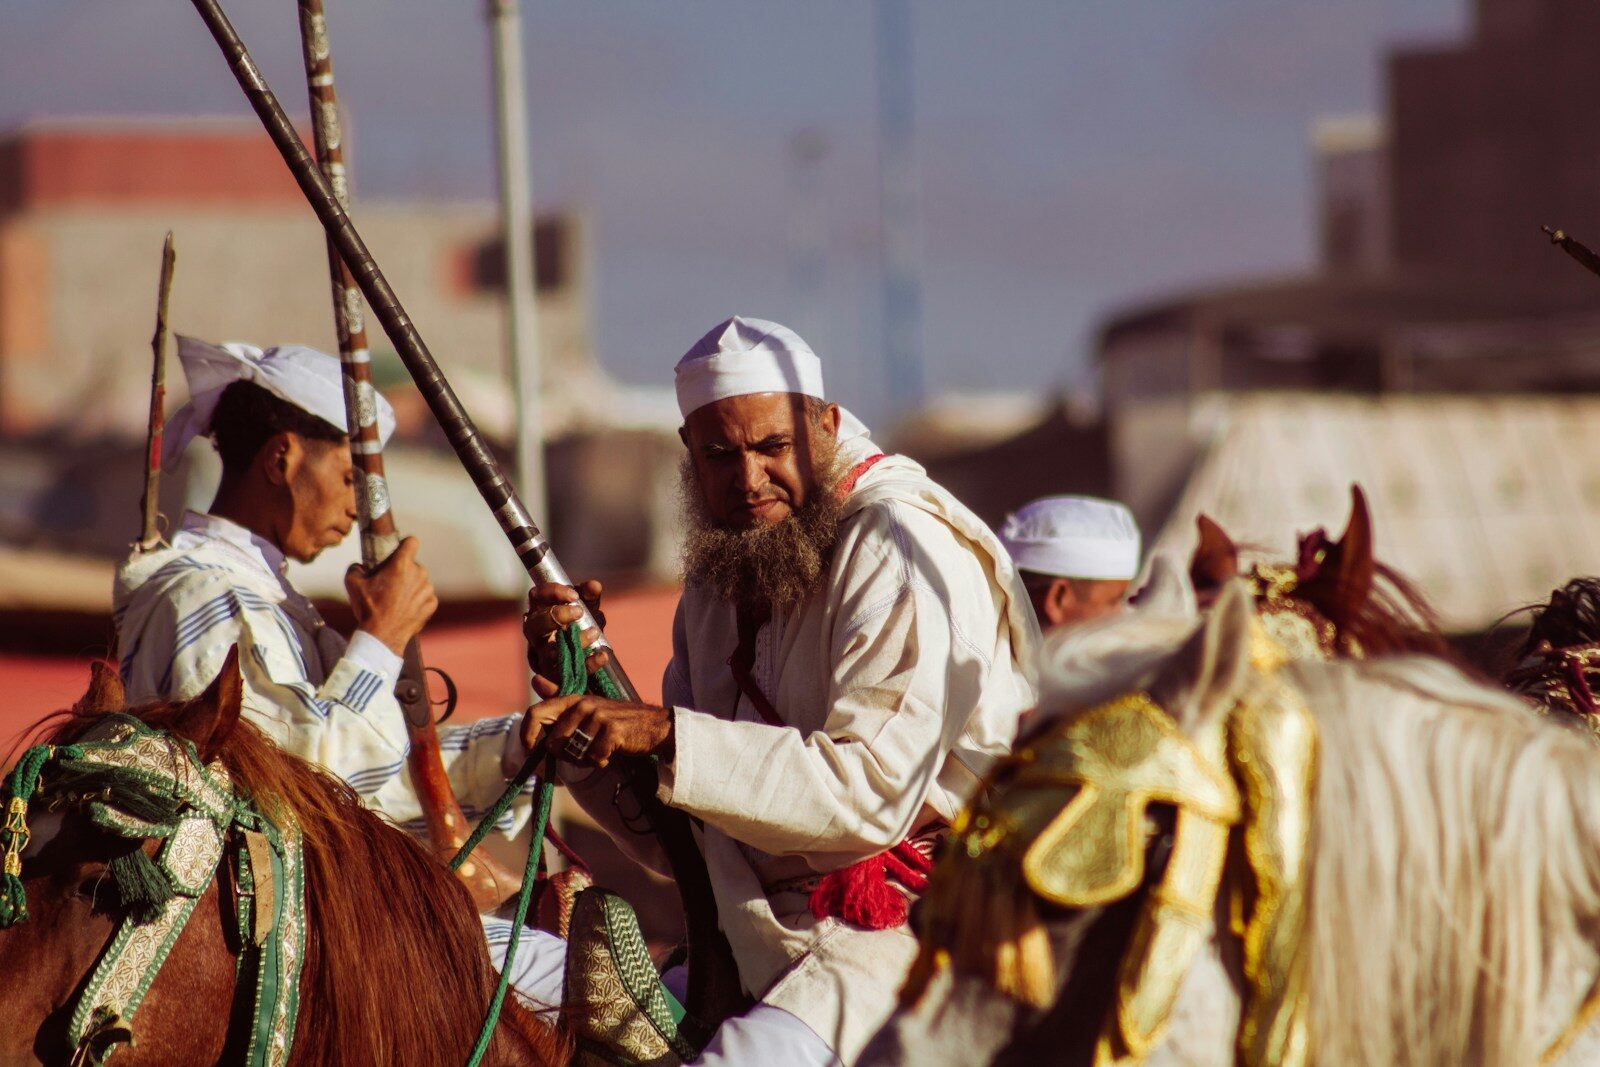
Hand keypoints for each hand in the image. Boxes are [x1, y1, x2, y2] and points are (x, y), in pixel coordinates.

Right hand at [347, 537, 437, 656]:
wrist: (382, 636)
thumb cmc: (368, 608)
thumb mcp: (353, 584)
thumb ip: (355, 568)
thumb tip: (358, 566)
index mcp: (401, 565)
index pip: (411, 542)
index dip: (405, 545)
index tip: (399, 551)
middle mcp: (419, 573)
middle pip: (413, 565)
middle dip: (403, 571)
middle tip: (390, 584)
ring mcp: (427, 589)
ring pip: (420, 581)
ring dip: (411, 586)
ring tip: (396, 600)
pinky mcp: (432, 603)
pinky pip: (426, 596)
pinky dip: (418, 601)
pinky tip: (404, 609)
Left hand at [521, 694, 672, 768]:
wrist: (654, 726)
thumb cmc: (616, 721)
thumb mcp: (588, 708)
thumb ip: (560, 699)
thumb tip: (535, 680)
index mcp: (573, 699)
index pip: (535, 712)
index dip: (526, 734)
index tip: (530, 751)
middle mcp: (583, 704)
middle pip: (553, 742)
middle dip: (565, 756)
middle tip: (582, 756)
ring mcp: (598, 716)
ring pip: (573, 753)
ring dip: (585, 760)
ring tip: (599, 752)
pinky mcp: (612, 730)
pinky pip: (593, 757)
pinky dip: (600, 761)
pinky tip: (610, 754)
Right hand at [524, 580, 607, 694]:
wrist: (590, 657)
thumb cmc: (582, 626)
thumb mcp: (588, 609)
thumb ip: (590, 597)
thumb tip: (594, 586)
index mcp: (540, 612)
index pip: (536, 597)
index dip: (552, 593)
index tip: (574, 595)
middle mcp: (536, 636)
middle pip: (533, 626)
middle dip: (555, 616)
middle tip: (579, 612)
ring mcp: (543, 659)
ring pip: (548, 654)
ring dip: (573, 642)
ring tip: (594, 633)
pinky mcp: (555, 679)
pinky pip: (566, 676)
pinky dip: (587, 665)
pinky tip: (602, 656)